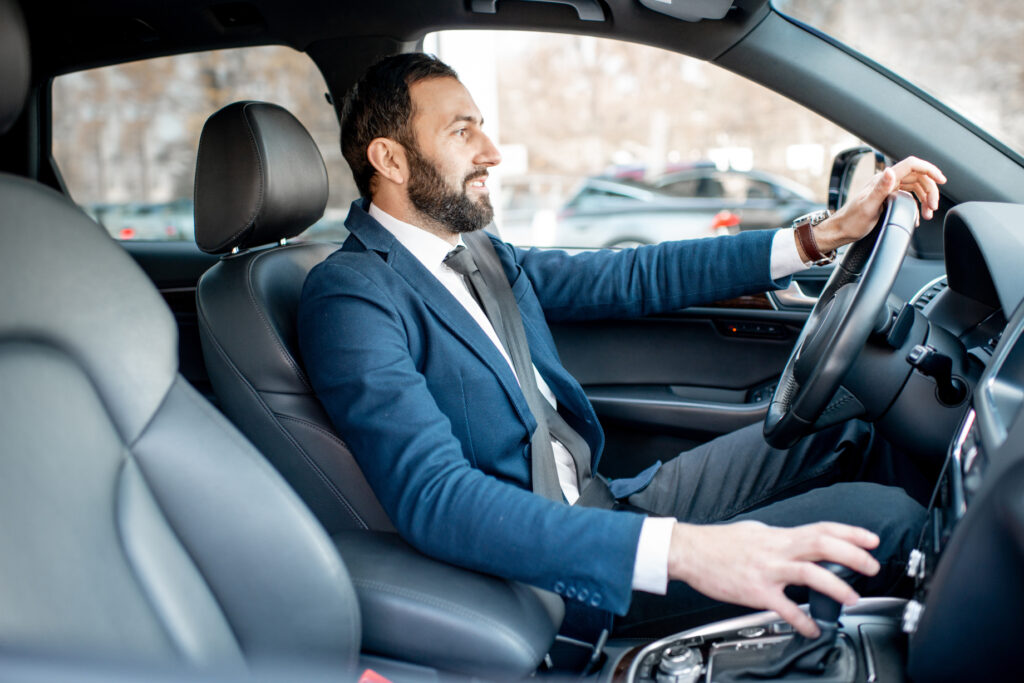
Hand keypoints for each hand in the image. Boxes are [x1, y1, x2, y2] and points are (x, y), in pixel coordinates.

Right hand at [667, 520, 880, 637]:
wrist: (690, 552)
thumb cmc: (718, 543)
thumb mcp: (754, 531)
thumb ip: (777, 538)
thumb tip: (793, 542)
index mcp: (778, 536)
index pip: (821, 529)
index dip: (850, 533)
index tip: (871, 540)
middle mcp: (777, 550)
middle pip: (823, 546)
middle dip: (853, 555)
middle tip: (872, 566)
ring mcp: (768, 571)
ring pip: (811, 574)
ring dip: (836, 586)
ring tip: (852, 598)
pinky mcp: (756, 592)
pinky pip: (786, 608)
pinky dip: (803, 621)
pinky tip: (813, 629)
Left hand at [812, 156, 946, 254]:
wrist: (839, 231)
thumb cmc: (851, 222)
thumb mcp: (868, 207)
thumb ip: (880, 189)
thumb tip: (891, 171)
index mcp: (883, 180)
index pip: (911, 165)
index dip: (929, 169)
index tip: (942, 180)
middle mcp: (886, 181)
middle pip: (917, 177)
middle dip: (930, 190)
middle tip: (933, 207)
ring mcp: (887, 190)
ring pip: (914, 187)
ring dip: (925, 199)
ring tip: (928, 214)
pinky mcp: (887, 199)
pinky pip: (908, 196)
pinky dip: (917, 205)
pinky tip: (918, 216)